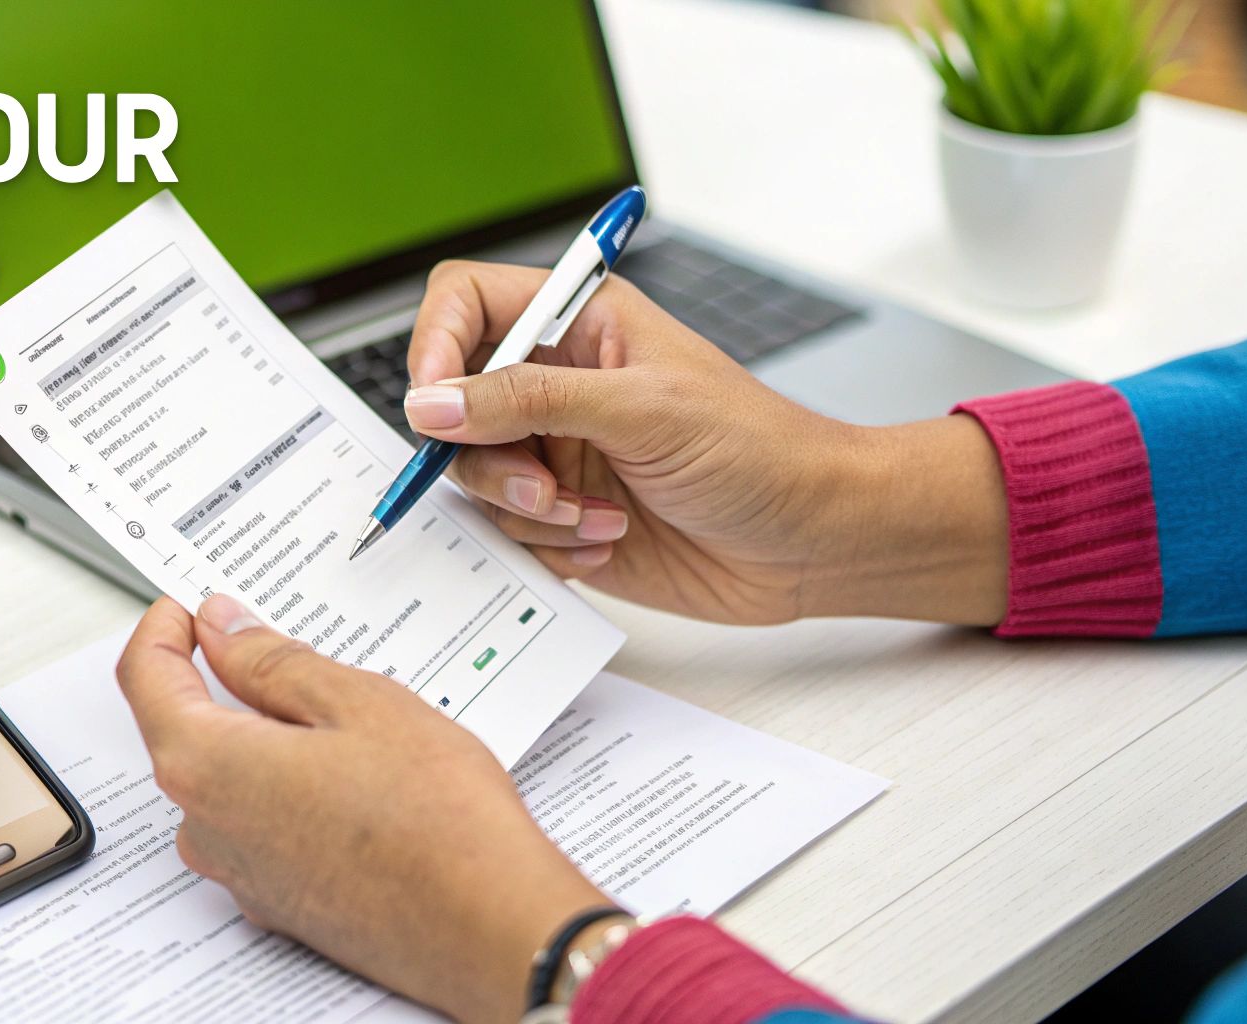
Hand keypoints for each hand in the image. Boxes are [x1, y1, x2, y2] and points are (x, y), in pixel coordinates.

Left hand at [116, 594, 607, 1023]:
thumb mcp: (357, 702)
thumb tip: (222, 630)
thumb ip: (272, 661)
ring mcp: (239, 873)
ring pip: (228, 779)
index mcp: (206, 764)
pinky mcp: (279, 902)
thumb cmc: (436, 820)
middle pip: (184, 729)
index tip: (192, 606)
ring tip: (345, 716)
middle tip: (284, 644)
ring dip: (264, 738)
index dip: (165, 628)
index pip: (146, 677)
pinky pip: (260, 824)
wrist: (489, 929)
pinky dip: (288, 788)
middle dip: (224, 680)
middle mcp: (205, 827)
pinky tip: (354, 776)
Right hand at [405, 260, 1009, 625]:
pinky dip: (548, 547)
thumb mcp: (641, 410)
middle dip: (490, 458)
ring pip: (474, 480)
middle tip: (546, 487)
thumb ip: (528, 401)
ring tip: (597, 519)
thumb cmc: (759, 451)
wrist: (814, 541)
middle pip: (454, 406)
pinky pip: (506, 535)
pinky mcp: (563, 517)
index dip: (434, 345)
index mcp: (577, 325)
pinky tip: (608, 542)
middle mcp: (556, 385)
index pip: (465, 304)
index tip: (436, 404)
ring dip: (527, 510)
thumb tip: (432, 403)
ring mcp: (556, 452)